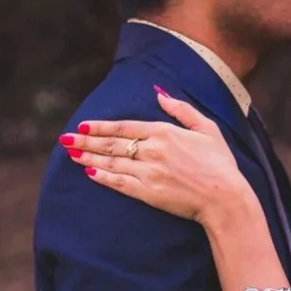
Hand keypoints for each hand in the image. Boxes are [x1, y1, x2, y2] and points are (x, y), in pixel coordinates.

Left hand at [59, 88, 250, 222]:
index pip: (124, 126)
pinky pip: (120, 183)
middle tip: (65, 139)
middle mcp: (153, 150)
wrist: (225, 197)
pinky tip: (90, 172)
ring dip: (89, 157)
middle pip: (112, 143)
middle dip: (86, 140)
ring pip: (111, 162)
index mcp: (165, 132)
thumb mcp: (207, 129)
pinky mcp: (148, 193)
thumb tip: (160, 93)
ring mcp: (149, 172)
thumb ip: (182, 110)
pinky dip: (103, 177)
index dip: (101, 126)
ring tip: (71, 154)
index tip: (83, 126)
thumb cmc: (220, 163)